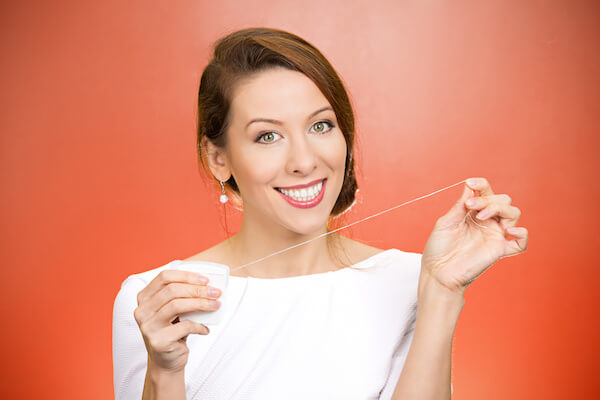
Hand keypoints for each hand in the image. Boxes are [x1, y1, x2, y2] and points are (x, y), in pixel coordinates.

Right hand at [133, 270, 221, 372]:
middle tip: (216, 292)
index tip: (205, 279)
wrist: (165, 363)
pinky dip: (199, 326)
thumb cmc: (172, 331)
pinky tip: (205, 329)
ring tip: (215, 305)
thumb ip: (181, 296)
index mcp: (144, 298)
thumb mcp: (172, 311)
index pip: (164, 277)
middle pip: (172, 290)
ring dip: (201, 303)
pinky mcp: (158, 341)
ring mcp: (148, 326)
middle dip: (198, 289)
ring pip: (177, 305)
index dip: (186, 276)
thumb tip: (207, 284)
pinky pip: (185, 326)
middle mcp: (142, 311)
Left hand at [421, 177, 528, 295]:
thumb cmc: (439, 248)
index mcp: (474, 212)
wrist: (437, 272)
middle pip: (503, 200)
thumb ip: (460, 206)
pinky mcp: (499, 250)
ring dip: (499, 209)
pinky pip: (521, 242)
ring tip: (480, 216)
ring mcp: (494, 235)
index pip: (486, 192)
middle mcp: (487, 222)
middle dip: (488, 198)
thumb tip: (469, 186)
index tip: (470, 182)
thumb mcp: (446, 222)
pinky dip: (521, 234)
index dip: (481, 184)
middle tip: (471, 206)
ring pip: (513, 213)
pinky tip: (509, 230)